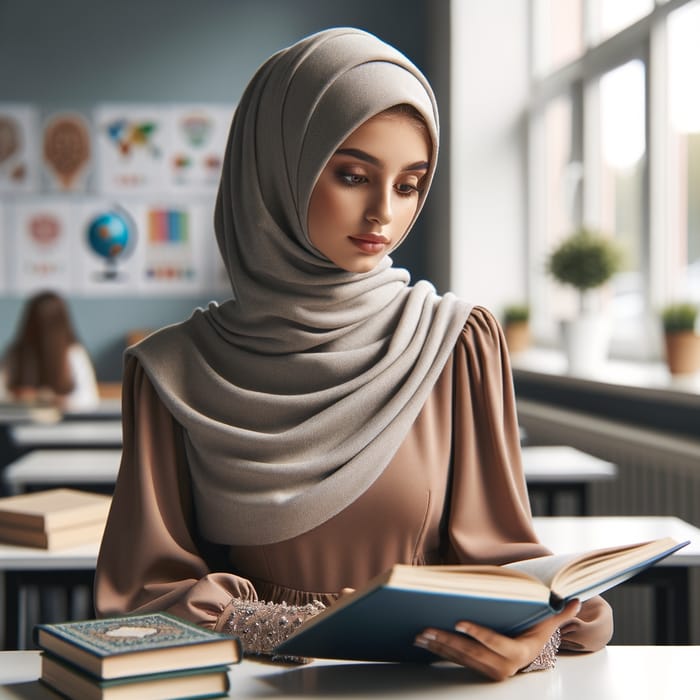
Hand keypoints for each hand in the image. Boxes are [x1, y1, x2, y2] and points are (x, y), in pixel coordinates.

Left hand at [414, 599, 580, 681]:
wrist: (530, 655)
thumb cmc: (535, 633)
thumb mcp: (548, 624)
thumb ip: (560, 614)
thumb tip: (575, 600)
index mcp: (517, 654)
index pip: (495, 644)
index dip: (477, 633)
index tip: (460, 622)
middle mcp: (501, 667)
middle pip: (471, 653)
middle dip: (448, 641)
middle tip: (428, 628)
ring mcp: (487, 670)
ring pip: (459, 658)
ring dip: (438, 646)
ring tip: (421, 634)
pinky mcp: (476, 668)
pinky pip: (455, 660)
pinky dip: (438, 650)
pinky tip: (424, 642)